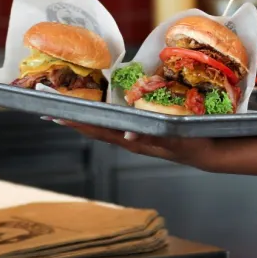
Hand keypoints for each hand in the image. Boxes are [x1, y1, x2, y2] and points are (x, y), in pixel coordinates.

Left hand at [53, 119, 219, 169]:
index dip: (77, 122)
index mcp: (133, 140)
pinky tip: (98, 108)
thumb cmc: (193, 142)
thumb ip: (153, 136)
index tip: (55, 114)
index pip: (99, 130)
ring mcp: (135, 136)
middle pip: (94, 128)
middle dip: (73, 117)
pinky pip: (116, 122)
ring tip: (66, 106)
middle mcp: (129, 138)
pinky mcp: (143, 131)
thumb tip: (128, 133)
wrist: (209, 151)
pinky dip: (102, 114)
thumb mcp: (175, 138)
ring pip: (103, 125)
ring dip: (84, 116)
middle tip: (48, 107)